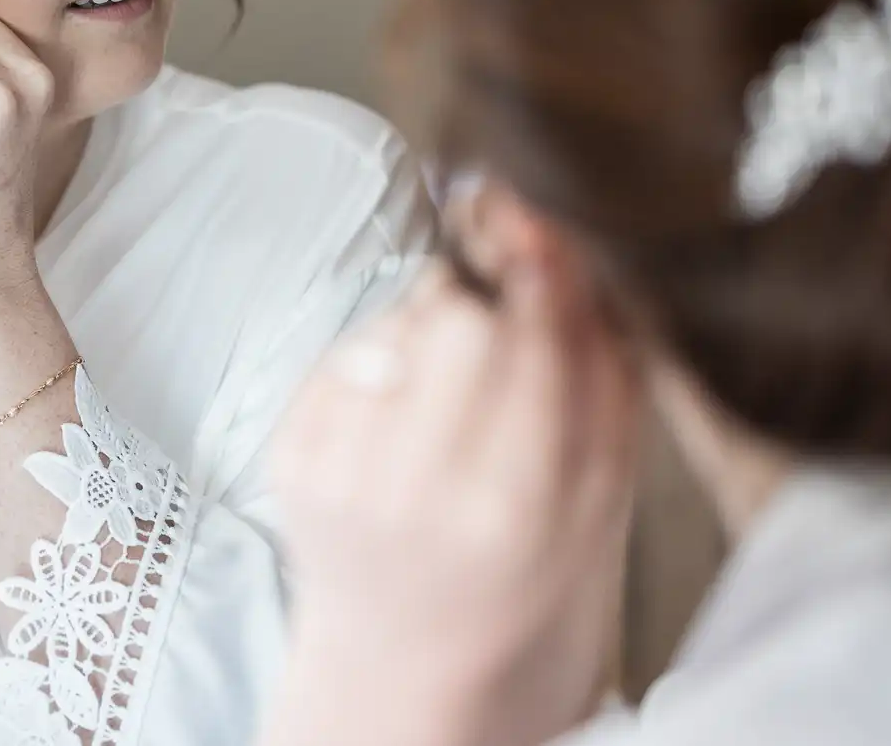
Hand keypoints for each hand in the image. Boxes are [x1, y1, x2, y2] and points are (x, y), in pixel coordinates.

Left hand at [264, 192, 640, 745]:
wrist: (412, 659)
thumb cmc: (520, 570)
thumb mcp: (599, 494)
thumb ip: (599, 369)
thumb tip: (560, 241)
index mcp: (517, 510)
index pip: (531, 340)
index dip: (537, 268)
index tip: (537, 231)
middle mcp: (420, 495)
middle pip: (457, 319)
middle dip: (485, 306)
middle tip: (498, 335)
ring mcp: (343, 478)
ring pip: (395, 325)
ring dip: (428, 329)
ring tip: (448, 391)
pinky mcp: (291, 460)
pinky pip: (342, 353)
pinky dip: (377, 361)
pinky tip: (398, 415)